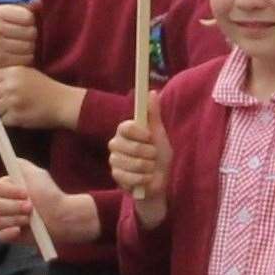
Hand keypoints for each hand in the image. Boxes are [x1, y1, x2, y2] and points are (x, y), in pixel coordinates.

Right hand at [0, 1, 38, 70]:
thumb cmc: (9, 35)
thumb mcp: (15, 17)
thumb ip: (27, 7)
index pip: (29, 17)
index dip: (31, 23)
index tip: (23, 26)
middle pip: (31, 32)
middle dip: (31, 37)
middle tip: (22, 39)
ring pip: (29, 46)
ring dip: (29, 49)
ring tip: (20, 49)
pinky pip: (25, 60)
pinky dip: (26, 60)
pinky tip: (18, 58)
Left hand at [0, 65, 81, 129]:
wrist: (64, 103)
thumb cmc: (48, 89)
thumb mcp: (29, 73)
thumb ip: (11, 76)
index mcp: (14, 72)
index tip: (4, 91)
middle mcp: (11, 85)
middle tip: (12, 103)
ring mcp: (12, 101)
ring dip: (3, 111)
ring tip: (18, 110)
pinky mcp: (16, 116)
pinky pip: (3, 120)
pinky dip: (10, 121)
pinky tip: (21, 117)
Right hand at [0, 159, 101, 245]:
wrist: (63, 217)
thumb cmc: (51, 194)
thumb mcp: (38, 174)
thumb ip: (21, 165)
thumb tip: (9, 157)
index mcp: (9, 189)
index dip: (9, 191)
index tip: (25, 193)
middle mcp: (6, 204)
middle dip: (13, 207)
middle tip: (30, 207)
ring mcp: (7, 220)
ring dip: (14, 219)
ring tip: (30, 220)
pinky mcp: (11, 235)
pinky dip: (7, 233)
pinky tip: (19, 230)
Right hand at [108, 92, 171, 228]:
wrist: (159, 182)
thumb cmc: (159, 157)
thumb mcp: (159, 134)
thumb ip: (153, 114)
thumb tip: (152, 91)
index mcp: (125, 131)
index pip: (124, 127)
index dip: (138, 133)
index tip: (149, 137)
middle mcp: (116, 144)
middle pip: (128, 146)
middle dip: (147, 153)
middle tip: (153, 156)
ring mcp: (114, 160)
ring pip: (130, 163)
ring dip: (147, 168)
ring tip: (151, 168)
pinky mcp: (116, 176)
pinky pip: (129, 177)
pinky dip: (143, 179)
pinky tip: (146, 178)